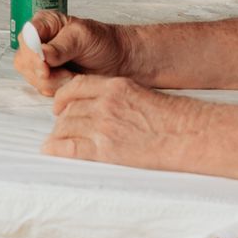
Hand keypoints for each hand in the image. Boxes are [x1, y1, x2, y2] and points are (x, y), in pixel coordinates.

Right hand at [12, 9, 131, 95]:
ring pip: (32, 79)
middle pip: (24, 62)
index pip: (25, 39)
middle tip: (69, 73)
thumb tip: (41, 54)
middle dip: (46, 73)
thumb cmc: (103, 42)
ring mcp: (41, 62)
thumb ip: (60, 46)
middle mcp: (38, 42)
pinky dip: (59, 90)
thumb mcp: (83, 37)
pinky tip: (73, 82)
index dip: (32, 55)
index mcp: (44, 24)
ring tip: (75, 76)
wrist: (119, 60)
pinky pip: (43, 89)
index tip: (46, 68)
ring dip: (55, 83)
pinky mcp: (48, 79)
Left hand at [43, 73, 185, 163]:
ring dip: (59, 135)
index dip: (63, 98)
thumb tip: (101, 107)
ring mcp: (104, 126)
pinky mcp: (105, 149)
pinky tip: (50, 150)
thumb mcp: (141, 95)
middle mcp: (105, 103)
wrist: (187, 135)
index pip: (77, 87)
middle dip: (61, 120)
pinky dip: (56, 148)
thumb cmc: (172, 118)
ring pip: (66, 127)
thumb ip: (118, 97)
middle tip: (60, 129)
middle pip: (69, 109)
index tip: (59, 106)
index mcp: (115, 86)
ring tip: (56, 142)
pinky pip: (69, 147)